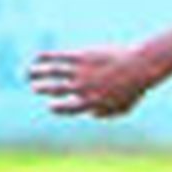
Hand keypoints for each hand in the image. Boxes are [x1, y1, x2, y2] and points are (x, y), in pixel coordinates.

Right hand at [27, 46, 156, 117]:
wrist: (140, 66)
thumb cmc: (135, 87)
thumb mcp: (124, 107)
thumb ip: (107, 114)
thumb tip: (92, 114)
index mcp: (91, 102)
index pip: (67, 109)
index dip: (57, 108)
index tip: (51, 106)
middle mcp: (83, 88)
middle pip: (55, 89)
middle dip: (42, 89)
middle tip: (35, 88)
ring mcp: (81, 72)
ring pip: (52, 72)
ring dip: (38, 73)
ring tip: (30, 73)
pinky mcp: (81, 56)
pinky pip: (58, 57)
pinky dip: (45, 57)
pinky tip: (38, 57)